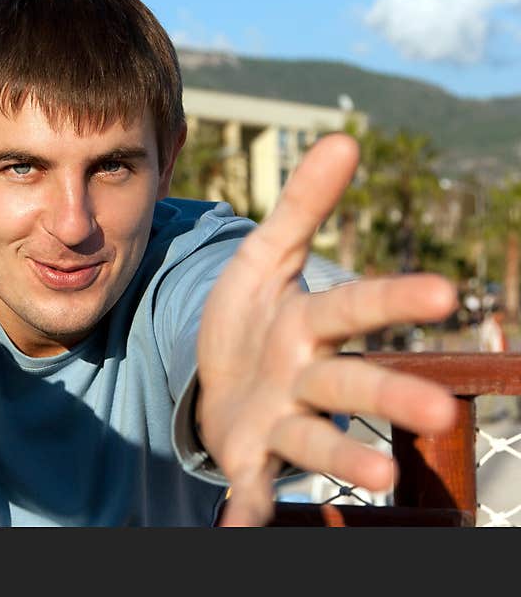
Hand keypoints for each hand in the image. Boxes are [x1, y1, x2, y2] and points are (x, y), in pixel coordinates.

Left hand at [195, 133, 457, 525]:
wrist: (216, 375)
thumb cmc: (255, 315)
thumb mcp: (266, 254)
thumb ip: (303, 204)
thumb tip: (344, 136)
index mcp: (309, 322)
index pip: (353, 307)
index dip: (394, 298)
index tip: (447, 293)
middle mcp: (305, 376)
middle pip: (350, 381)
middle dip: (391, 391)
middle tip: (438, 408)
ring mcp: (280, 420)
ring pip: (314, 438)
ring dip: (342, 456)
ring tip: (374, 474)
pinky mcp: (250, 454)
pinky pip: (254, 484)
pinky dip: (252, 505)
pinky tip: (242, 527)